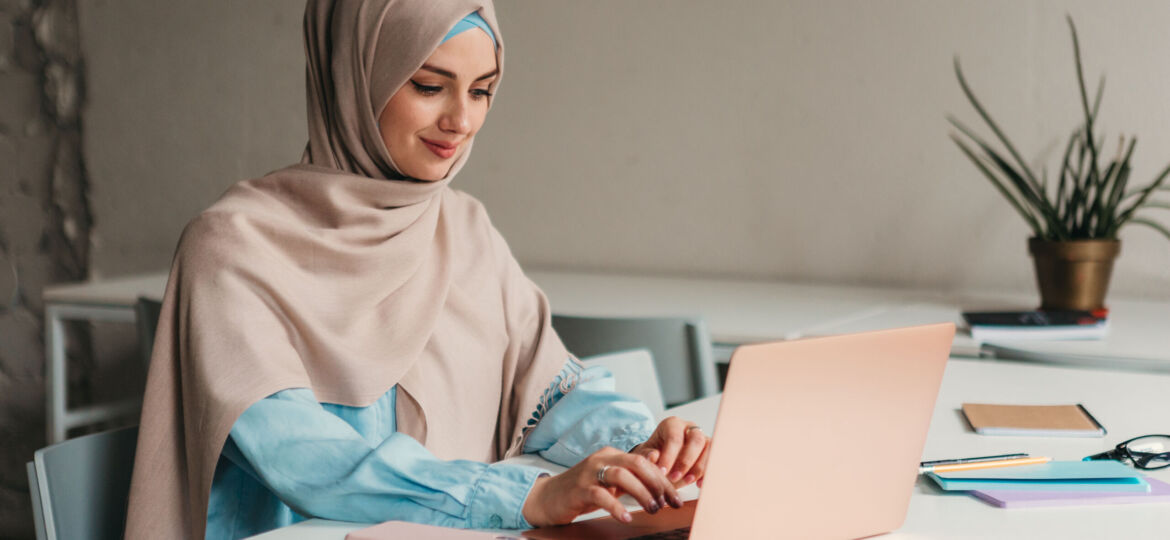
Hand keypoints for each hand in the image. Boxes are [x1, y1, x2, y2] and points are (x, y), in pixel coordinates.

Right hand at [522, 446, 682, 526]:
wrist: (548, 498)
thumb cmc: (583, 490)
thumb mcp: (610, 480)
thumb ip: (631, 472)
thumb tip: (656, 460)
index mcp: (611, 455)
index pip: (644, 462)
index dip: (663, 480)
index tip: (676, 498)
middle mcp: (601, 459)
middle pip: (636, 464)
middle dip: (657, 484)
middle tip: (669, 503)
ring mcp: (589, 473)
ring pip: (621, 476)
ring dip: (641, 493)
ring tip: (653, 509)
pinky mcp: (578, 489)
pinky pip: (601, 495)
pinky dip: (616, 507)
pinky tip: (627, 517)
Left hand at [630, 416, 709, 487]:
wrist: (660, 462)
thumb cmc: (653, 456)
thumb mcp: (644, 455)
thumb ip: (646, 455)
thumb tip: (654, 456)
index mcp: (672, 424)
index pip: (674, 437)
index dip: (669, 455)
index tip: (662, 472)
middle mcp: (690, 428)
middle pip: (696, 440)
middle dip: (686, 461)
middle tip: (674, 478)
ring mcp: (702, 439)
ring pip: (709, 448)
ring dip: (699, 467)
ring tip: (688, 482)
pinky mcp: (710, 451)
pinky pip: (715, 459)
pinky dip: (708, 472)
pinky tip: (699, 484)